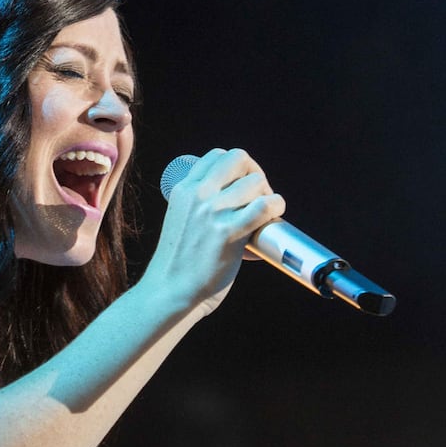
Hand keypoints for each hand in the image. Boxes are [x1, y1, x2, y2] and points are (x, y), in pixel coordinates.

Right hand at [140, 148, 285, 317]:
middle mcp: (197, 195)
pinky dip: (276, 208)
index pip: (218, 155)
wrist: (169, 291)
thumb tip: (234, 198)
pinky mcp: (228, 233)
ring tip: (263, 216)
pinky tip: (272, 219)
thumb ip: (198, 205)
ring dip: (267, 196)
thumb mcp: (180, 219)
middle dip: (255, 175)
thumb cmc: (179, 262)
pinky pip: (264, 206)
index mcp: (184, 189)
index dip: (238, 167)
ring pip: (256, 182)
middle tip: (256, 198)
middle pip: (240, 159)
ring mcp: (212, 212)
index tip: (242, 186)